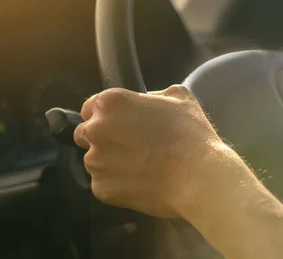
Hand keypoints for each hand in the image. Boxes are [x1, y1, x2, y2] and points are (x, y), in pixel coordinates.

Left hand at [73, 85, 229, 217]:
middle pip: (85, 134)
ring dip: (110, 162)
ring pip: (94, 161)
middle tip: (128, 145)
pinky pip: (103, 184)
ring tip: (139, 166)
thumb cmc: (190, 134)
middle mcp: (95, 130)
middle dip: (102, 139)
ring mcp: (95, 162)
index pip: (90, 107)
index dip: (106, 116)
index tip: (120, 124)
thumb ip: (155, 94)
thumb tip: (148, 100)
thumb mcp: (179, 97)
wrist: (197, 177)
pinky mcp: (101, 189)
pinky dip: (117, 184)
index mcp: (109, 103)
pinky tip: (140, 181)